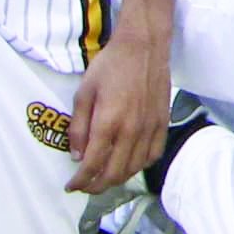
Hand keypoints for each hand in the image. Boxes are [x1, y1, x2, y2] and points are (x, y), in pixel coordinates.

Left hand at [67, 27, 172, 194]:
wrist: (144, 46)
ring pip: (134, 168)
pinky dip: (140, 166)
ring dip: (117, 179)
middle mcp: (131, 131)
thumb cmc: (109, 66)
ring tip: (104, 178)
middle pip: (114, 173)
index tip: (71, 186)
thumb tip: (77, 156)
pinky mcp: (163, 123)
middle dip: (96, 186)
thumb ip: (78, 127)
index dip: (80, 181)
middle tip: (85, 186)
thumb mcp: (83, 93)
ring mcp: (150, 128)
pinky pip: (153, 155)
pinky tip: (129, 165)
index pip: (92, 165)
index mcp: (108, 122)